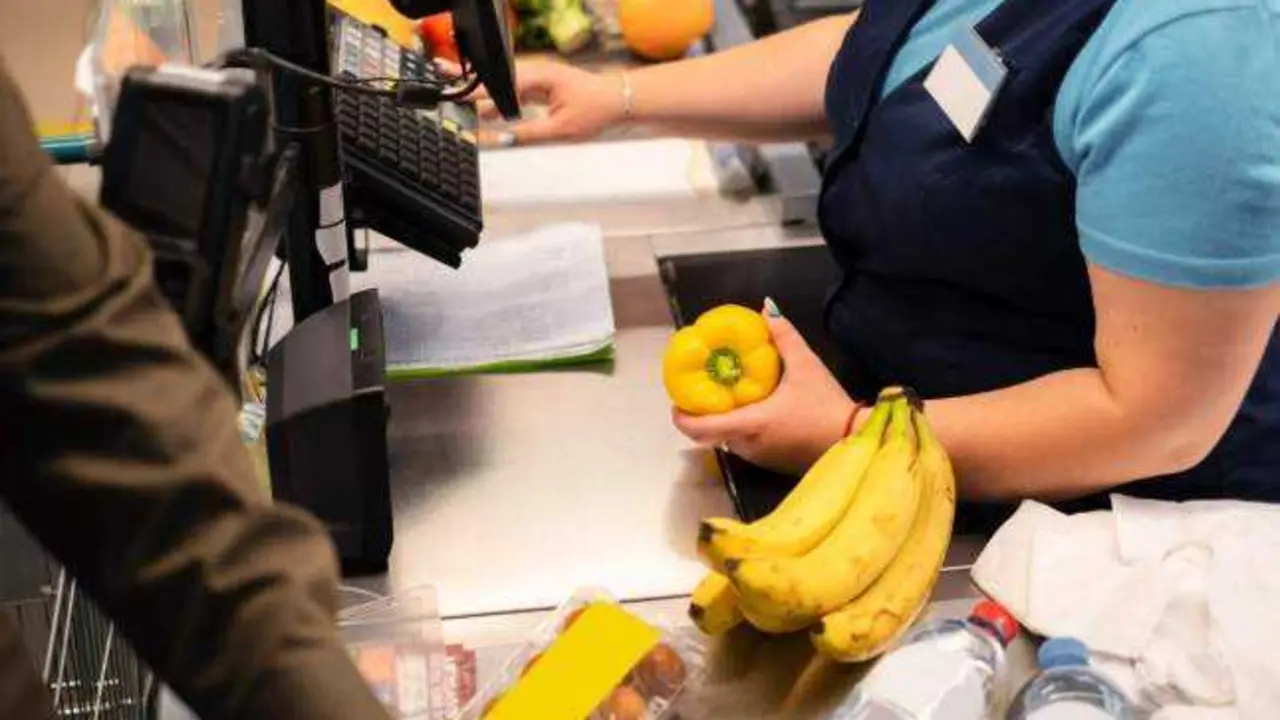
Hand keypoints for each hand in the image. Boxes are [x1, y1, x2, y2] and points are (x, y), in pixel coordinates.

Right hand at [473, 59, 625, 144]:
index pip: (503, 84)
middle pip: (502, 81)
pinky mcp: (547, 86)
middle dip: (480, 90)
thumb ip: (528, 134)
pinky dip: (508, 102)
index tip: (463, 98)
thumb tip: (505, 140)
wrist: (621, 102)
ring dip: (494, 99)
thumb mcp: (560, 129)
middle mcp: (540, 72)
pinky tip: (495, 113)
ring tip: (473, 110)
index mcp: (542, 76)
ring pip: (509, 87)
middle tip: (457, 93)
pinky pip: (520, 92)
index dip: (481, 92)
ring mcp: (543, 78)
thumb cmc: (597, 111)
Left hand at [672, 304, 857, 473]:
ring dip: (724, 421)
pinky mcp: (770, 462)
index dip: (681, 416)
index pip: (699, 429)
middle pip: (711, 433)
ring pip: (728, 440)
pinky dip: (741, 428)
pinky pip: (745, 445)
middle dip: (703, 413)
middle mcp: (748, 446)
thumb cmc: (828, 406)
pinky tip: (753, 408)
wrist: (855, 441)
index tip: (677, 400)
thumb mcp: (806, 365)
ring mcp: (758, 458)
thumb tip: (766, 308)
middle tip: (704, 388)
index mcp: (749, 425)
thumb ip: (783, 336)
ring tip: (728, 394)